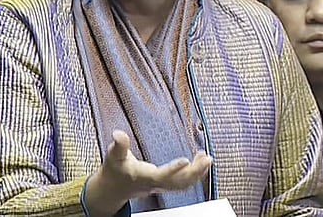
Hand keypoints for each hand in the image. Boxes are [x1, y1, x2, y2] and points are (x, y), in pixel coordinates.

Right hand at [84, 131, 211, 215]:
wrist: (114, 189)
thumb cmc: (116, 171)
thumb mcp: (114, 156)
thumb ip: (119, 145)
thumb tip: (118, 133)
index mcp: (143, 177)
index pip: (160, 175)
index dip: (173, 169)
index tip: (185, 160)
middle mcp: (155, 184)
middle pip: (178, 182)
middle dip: (194, 172)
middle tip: (206, 158)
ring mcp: (161, 186)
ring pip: (183, 184)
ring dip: (197, 173)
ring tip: (207, 158)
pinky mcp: (165, 184)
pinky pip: (183, 183)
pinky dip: (194, 175)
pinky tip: (201, 163)